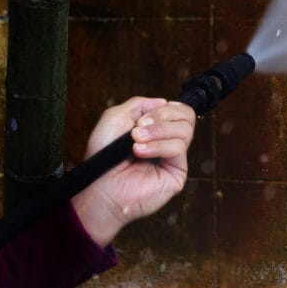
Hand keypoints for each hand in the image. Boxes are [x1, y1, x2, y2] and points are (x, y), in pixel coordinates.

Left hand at [72, 97, 195, 246]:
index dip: (165, 108)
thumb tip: (165, 101)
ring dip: (158, 130)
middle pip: (187, 116)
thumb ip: (139, 104)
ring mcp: (174, 158)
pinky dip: (158, 145)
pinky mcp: (177, 173)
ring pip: (185, 130)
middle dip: (163, 116)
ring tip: (136, 140)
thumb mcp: (116, 117)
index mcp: (158, 130)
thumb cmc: (103, 156)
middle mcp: (168, 142)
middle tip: (140, 127)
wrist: (99, 186)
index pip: (179, 110)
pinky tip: (140, 151)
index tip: (143, 118)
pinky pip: (178, 148)